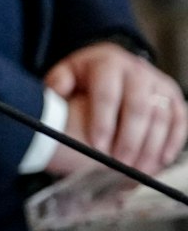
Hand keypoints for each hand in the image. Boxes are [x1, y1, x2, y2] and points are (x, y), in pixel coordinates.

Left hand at [45, 42, 187, 173]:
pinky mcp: (173, 96)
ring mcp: (159, 83)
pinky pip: (179, 119)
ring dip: (151, 146)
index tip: (97, 146)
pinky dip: (173, 141)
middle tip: (120, 162)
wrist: (113, 62)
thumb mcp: (68, 71)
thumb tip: (56, 91)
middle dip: (130, 138)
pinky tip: (162, 160)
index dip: (103, 121)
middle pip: (138, 107)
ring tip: (138, 169)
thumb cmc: (86, 74)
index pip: (107, 94)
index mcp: (109, 64)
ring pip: (161, 116)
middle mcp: (138, 71)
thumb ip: (59, 82)